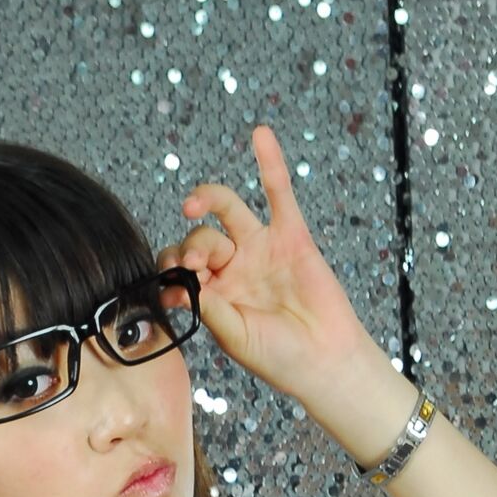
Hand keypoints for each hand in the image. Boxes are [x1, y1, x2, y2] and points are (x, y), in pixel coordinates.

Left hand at [163, 122, 374, 405]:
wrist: (324, 360)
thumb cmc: (278, 357)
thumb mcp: (234, 336)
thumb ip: (209, 307)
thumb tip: (179, 284)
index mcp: (212, 293)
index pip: (179, 266)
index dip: (173, 267)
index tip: (177, 282)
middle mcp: (233, 266)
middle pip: (200, 238)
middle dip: (195, 247)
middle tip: (201, 266)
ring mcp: (261, 248)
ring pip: (227, 210)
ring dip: (208, 199)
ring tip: (193, 205)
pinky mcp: (292, 235)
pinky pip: (278, 193)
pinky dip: (270, 164)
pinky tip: (260, 135)